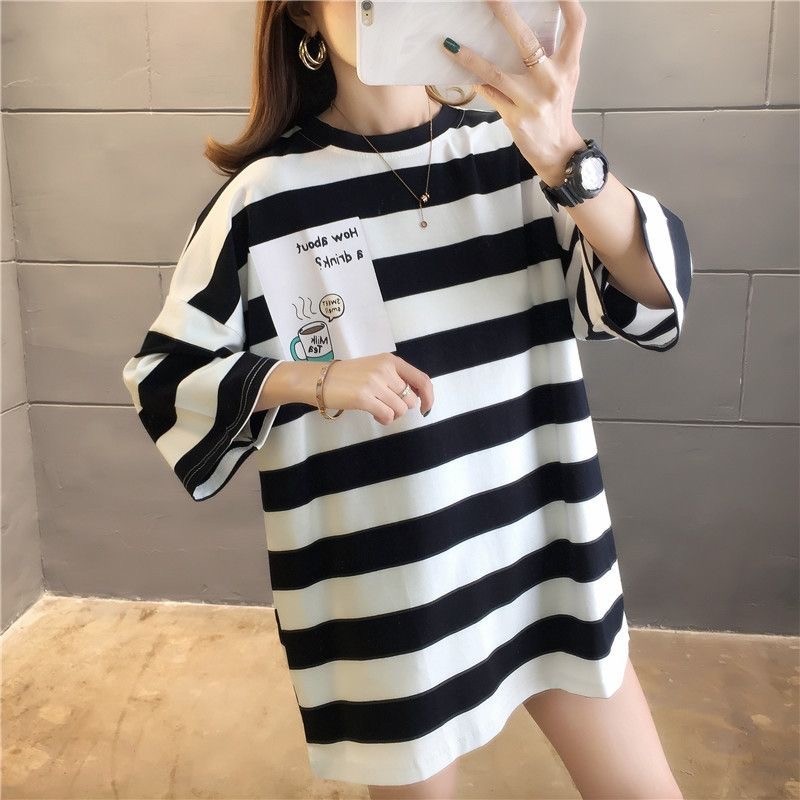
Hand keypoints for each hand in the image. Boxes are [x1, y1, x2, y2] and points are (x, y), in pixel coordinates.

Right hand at [320, 353, 434, 425]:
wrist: (319, 379)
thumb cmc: (348, 376)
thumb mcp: (375, 368)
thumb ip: (395, 378)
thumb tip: (415, 398)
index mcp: (391, 361)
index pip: (421, 379)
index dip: (429, 396)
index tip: (426, 408)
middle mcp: (385, 369)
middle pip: (410, 399)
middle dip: (401, 408)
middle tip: (386, 406)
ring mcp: (374, 383)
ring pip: (400, 409)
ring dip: (392, 415)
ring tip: (378, 410)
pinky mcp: (364, 397)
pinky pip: (387, 415)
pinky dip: (384, 419)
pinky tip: (375, 415)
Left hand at [441, 0, 588, 186]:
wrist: (557, 151)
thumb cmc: (556, 111)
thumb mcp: (563, 80)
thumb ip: (549, 56)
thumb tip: (519, 30)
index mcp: (568, 67)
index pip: (576, 25)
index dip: (567, 1)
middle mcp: (552, 81)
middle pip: (527, 41)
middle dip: (505, 14)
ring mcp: (532, 101)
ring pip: (496, 73)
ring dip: (470, 57)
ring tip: (450, 43)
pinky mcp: (515, 118)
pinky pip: (489, 94)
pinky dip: (475, 82)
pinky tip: (459, 71)